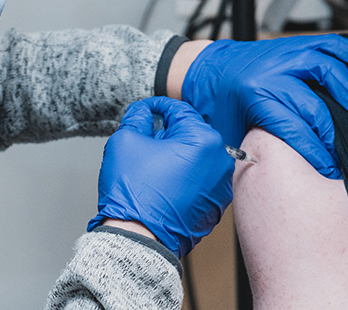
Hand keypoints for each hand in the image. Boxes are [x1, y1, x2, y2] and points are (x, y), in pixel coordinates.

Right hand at [87, 97, 233, 258]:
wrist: (137, 239)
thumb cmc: (134, 194)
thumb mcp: (125, 140)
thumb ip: (137, 117)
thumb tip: (144, 112)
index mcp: (203, 140)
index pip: (180, 111)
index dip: (158, 107)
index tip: (146, 110)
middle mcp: (220, 162)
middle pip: (191, 134)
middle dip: (168, 133)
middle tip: (146, 140)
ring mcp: (221, 187)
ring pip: (197, 158)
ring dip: (177, 156)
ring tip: (153, 166)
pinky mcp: (216, 207)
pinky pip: (200, 181)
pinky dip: (185, 177)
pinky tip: (163, 184)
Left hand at [180, 35, 347, 178]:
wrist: (202, 69)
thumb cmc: (215, 104)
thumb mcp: (227, 133)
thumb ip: (255, 150)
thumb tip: (282, 177)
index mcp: (253, 94)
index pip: (294, 129)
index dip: (316, 153)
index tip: (331, 170)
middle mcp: (271, 71)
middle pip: (315, 101)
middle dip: (336, 128)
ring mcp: (283, 53)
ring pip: (328, 62)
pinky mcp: (291, 44)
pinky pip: (328, 43)